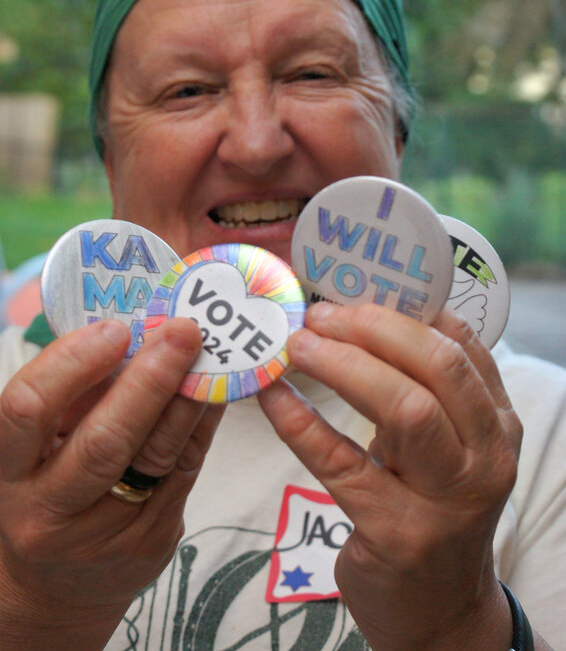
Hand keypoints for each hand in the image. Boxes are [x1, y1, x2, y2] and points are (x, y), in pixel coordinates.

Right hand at [0, 317, 222, 648]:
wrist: (55, 588)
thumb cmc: (48, 488)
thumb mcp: (42, 445)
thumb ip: (78, 397)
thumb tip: (138, 335)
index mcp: (8, 469)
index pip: (28, 408)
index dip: (72, 364)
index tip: (114, 329)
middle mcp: (46, 508)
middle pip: (103, 442)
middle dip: (150, 380)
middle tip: (184, 331)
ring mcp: (101, 534)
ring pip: (155, 458)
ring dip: (188, 399)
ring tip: (212, 355)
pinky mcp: (148, 543)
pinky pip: (184, 471)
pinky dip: (203, 424)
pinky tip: (217, 391)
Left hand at [259, 302, 522, 650]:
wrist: (440, 611)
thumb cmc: (435, 510)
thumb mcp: (449, 448)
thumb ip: (426, 391)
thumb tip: (364, 317)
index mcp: (497, 424)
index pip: (459, 346)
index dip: (402, 311)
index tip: (353, 292)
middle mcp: (486, 457)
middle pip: (436, 367)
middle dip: (372, 330)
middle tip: (319, 316)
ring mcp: (448, 499)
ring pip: (405, 409)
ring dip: (343, 366)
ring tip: (298, 345)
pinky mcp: (399, 533)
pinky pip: (343, 464)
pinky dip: (302, 424)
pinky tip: (273, 397)